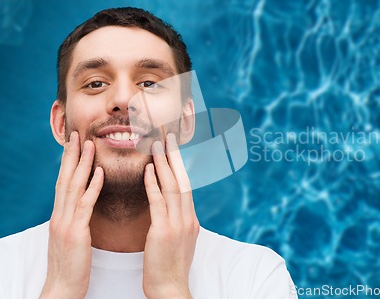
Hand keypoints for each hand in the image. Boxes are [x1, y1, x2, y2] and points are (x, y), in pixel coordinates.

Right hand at [40, 131, 103, 298]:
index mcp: (61, 216)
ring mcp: (66, 223)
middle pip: (65, 178)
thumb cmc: (72, 265)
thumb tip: (84, 205)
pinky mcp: (75, 233)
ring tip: (89, 144)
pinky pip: (85, 205)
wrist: (63, 288)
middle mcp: (61, 215)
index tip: (76, 144)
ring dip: (82, 163)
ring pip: (73, 186)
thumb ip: (77, 219)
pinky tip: (100, 172)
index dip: (70, 162)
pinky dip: (92, 186)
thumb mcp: (73, 237)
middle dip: (72, 155)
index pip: (65, 183)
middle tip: (78, 134)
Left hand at [143, 133, 199, 298]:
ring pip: (173, 186)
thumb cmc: (170, 267)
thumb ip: (178, 221)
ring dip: (164, 164)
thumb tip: (175, 207)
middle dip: (174, 156)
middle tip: (168, 136)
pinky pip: (159, 202)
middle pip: (183, 179)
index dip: (179, 165)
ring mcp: (178, 224)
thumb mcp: (179, 240)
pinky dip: (153, 184)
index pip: (186, 185)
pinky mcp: (164, 231)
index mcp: (191, 219)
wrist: (170, 289)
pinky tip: (147, 170)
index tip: (173, 148)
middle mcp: (188, 218)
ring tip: (156, 145)